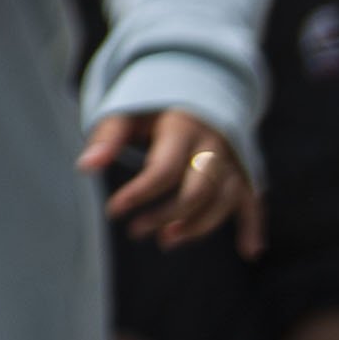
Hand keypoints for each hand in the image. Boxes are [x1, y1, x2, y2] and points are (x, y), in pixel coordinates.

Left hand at [92, 103, 263, 252]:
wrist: (195, 87)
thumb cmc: (153, 106)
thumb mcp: (127, 112)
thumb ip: (107, 138)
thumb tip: (85, 167)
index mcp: (183, 127)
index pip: (164, 169)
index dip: (139, 193)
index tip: (113, 211)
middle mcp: (215, 145)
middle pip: (198, 189)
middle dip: (168, 214)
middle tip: (136, 232)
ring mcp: (234, 160)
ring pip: (224, 200)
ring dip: (199, 225)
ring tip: (166, 241)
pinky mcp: (244, 172)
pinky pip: (254, 201)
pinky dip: (253, 226)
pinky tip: (249, 251)